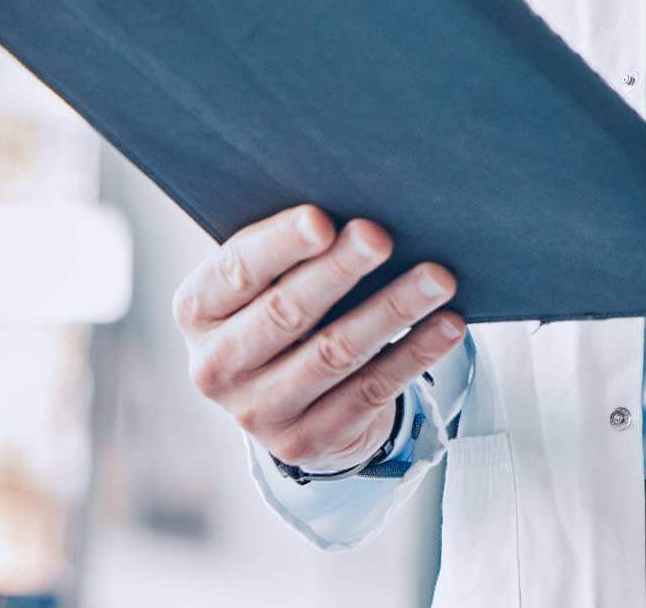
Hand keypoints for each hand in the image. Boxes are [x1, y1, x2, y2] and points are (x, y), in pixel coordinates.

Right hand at [173, 203, 462, 473]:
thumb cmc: (281, 304)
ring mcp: (258, 413)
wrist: (287, 399)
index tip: (322, 219)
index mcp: (197, 310)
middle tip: (381, 236)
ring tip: (437, 277)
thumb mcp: (265, 278)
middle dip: (338, 270)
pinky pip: (370, 391)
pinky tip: (448, 324)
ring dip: (392, 310)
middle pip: (286, 312)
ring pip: (335, 353)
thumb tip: (358, 205)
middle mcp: (216, 366)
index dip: (279, 245)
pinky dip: (415, 354)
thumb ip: (291, 246)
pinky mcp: (307, 442)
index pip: (235, 272)